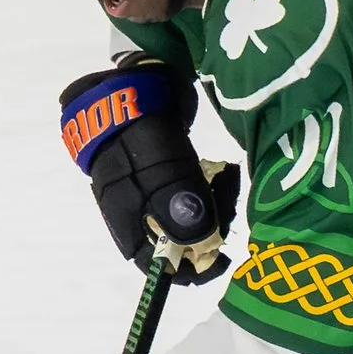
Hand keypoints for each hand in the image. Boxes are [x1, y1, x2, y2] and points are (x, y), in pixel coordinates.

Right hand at [58, 57, 240, 281]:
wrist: (125, 85)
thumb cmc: (142, 128)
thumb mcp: (166, 166)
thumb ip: (181, 204)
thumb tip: (200, 245)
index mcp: (127, 219)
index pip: (157, 263)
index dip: (191, 267)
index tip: (224, 255)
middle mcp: (133, 213)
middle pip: (174, 242)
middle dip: (208, 229)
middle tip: (227, 199)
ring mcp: (142, 193)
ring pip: (183, 218)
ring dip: (210, 206)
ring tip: (224, 177)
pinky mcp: (155, 175)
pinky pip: (184, 196)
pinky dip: (203, 190)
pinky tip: (214, 171)